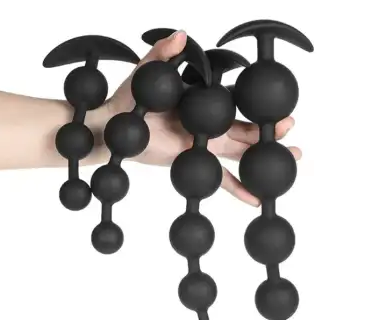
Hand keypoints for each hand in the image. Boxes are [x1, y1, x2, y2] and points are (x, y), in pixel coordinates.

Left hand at [105, 30, 300, 206]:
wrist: (115, 127)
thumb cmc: (130, 99)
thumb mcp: (149, 72)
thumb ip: (164, 54)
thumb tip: (182, 35)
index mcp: (202, 102)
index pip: (235, 102)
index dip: (255, 103)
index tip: (277, 103)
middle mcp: (208, 124)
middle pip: (246, 129)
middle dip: (269, 130)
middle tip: (290, 131)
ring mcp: (204, 146)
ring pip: (241, 154)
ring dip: (262, 158)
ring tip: (288, 161)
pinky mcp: (197, 164)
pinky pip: (221, 180)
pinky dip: (238, 189)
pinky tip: (256, 198)